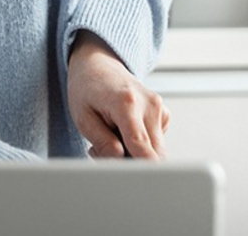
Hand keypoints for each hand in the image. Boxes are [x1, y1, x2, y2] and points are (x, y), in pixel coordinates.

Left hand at [66, 31, 169, 159]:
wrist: (98, 65)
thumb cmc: (87, 90)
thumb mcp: (83, 118)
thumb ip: (102, 143)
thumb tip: (120, 162)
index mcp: (127, 103)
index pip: (142, 147)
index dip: (141, 170)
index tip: (135, 183)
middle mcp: (149, 104)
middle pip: (154, 154)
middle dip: (133, 164)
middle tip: (106, 153)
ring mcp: (159, 107)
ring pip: (157, 151)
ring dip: (136, 155)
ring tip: (112, 138)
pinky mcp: (164, 113)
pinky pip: (156, 143)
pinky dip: (141, 146)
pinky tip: (124, 133)